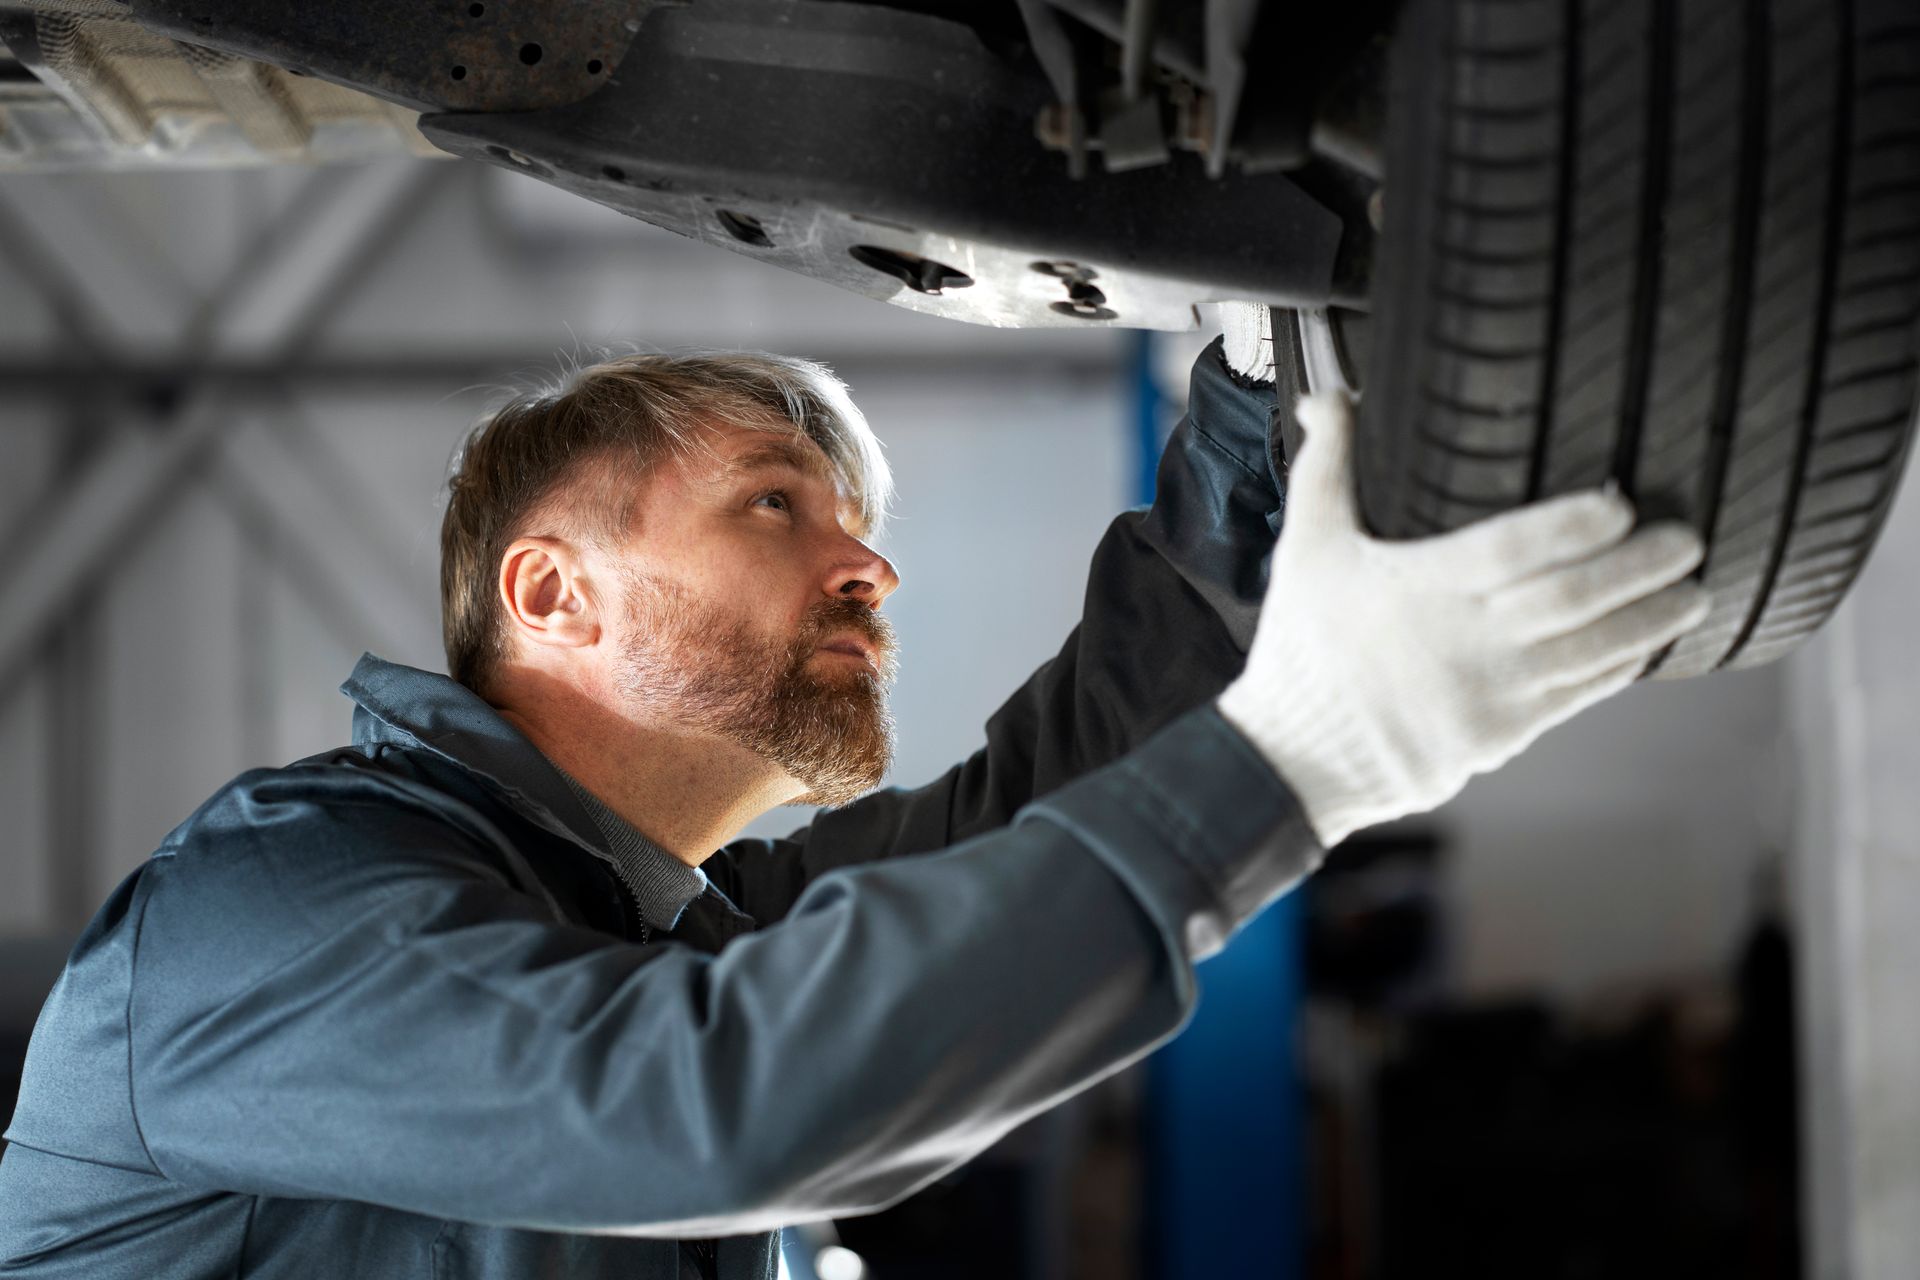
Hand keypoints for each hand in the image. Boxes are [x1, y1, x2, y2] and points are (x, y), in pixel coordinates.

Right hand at [1218, 392, 1709, 846]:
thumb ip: (1326, 467)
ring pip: (1590, 652)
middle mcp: (1460, 642)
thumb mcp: (1305, 549)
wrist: (1296, 756)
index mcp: (1415, 588)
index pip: (1510, 550)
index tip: (1620, 504)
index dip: (1573, 526)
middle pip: (1571, 599)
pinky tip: (1647, 642)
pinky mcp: (1500, 735)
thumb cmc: (1303, 645)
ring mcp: (1487, 695)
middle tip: (1686, 539)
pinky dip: (1620, 667)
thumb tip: (1332, 397)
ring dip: (1651, 620)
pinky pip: (1576, 697)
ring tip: (1693, 592)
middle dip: (1641, 569)